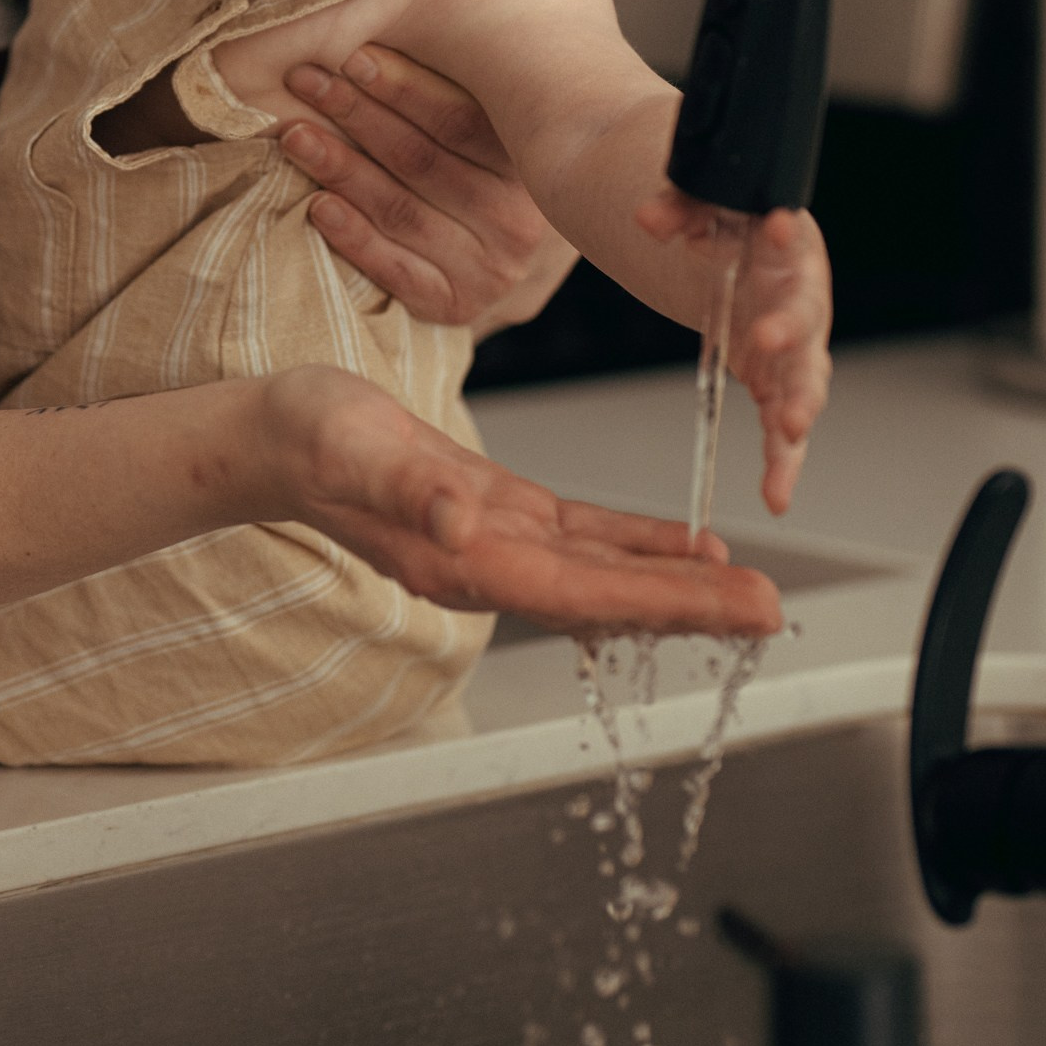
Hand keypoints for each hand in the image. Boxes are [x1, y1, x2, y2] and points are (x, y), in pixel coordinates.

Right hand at [259, 366, 783, 638]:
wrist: (272, 434)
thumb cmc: (307, 439)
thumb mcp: (353, 449)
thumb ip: (407, 490)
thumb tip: (460, 523)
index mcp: (465, 563)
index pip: (586, 595)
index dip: (667, 604)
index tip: (737, 608)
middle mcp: (490, 568)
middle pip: (612, 598)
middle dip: (695, 607)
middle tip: (773, 611)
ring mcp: (497, 545)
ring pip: (607, 574)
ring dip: (679, 583)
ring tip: (750, 590)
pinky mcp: (499, 513)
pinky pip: (583, 540)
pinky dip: (636, 545)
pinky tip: (683, 546)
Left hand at [276, 0, 620, 334]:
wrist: (512, 260)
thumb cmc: (510, 157)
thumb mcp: (537, 93)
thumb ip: (556, 28)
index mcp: (537, 165)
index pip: (463, 122)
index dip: (405, 86)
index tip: (354, 56)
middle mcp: (521, 222)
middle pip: (422, 161)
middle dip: (357, 116)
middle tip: (307, 81)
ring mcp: (489, 269)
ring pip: (400, 209)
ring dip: (341, 168)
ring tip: (296, 132)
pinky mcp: (453, 305)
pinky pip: (394, 270)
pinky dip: (352, 236)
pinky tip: (317, 204)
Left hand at [635, 194, 833, 514]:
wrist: (738, 252)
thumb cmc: (729, 226)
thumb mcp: (698, 207)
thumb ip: (677, 210)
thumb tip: (650, 217)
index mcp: (786, 244)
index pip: (788, 234)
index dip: (784, 232)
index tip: (776, 226)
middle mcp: (802, 295)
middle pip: (803, 313)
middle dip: (788, 328)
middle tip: (768, 337)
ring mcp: (798, 345)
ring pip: (805, 378)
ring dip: (798, 404)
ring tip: (789, 430)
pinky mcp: (783, 383)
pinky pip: (787, 427)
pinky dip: (783, 462)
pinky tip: (776, 496)